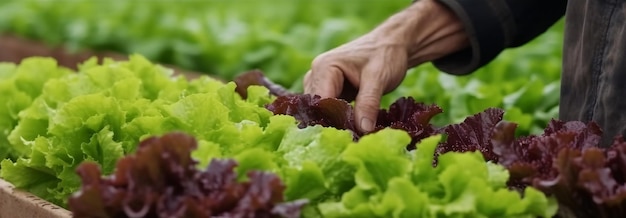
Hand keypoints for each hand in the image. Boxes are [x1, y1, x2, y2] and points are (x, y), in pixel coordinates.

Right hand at [304, 0, 468, 132]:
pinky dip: (340, 121)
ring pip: (322, 113)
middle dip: (334, 126)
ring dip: (336, 125)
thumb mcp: (379, 78)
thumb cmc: (385, 55)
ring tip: (354, 137)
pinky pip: (329, 111)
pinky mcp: (329, 92)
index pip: (320, 103)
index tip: (349, 139)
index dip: (332, 122)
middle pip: (318, 109)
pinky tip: (353, 131)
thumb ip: (368, 103)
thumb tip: (363, 130)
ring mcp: (320, 84)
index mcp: (323, 68)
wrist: (391, 44)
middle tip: (353, 141)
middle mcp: (315, 75)